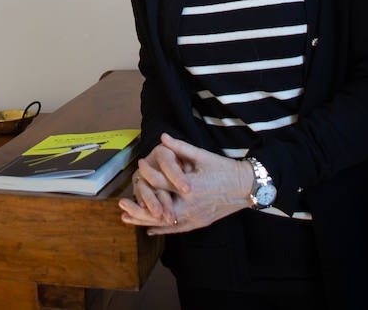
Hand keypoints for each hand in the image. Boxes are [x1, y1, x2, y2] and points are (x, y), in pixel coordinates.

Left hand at [117, 133, 254, 234]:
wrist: (245, 187)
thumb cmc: (224, 169)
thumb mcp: (202, 156)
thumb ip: (180, 148)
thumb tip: (162, 137)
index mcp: (190, 186)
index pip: (161, 182)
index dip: (147, 173)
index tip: (138, 166)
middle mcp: (190, 205)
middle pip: (157, 210)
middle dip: (138, 208)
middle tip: (121, 204)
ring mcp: (194, 217)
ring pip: (164, 223)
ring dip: (144, 221)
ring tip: (126, 219)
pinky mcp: (198, 223)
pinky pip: (176, 229)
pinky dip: (161, 230)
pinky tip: (148, 230)